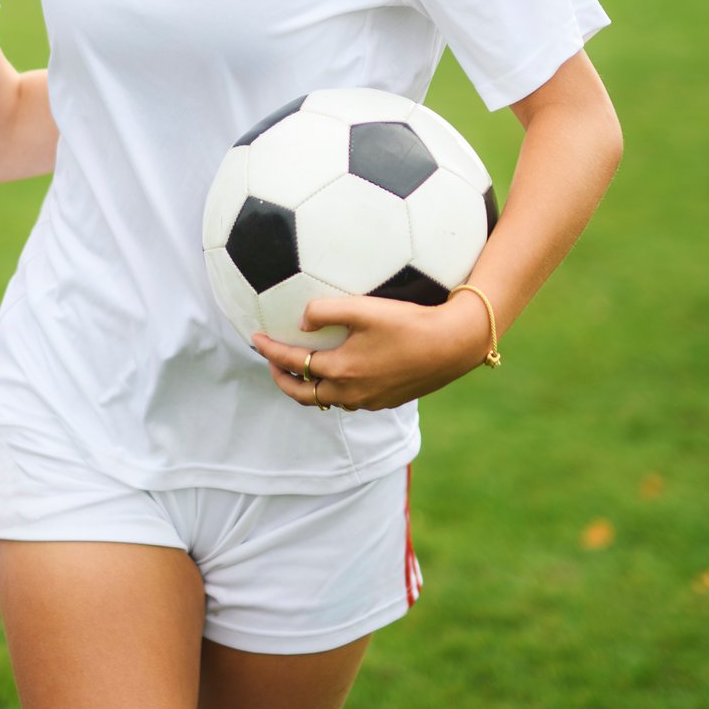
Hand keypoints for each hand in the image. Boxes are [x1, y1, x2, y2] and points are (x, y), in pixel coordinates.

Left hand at [248, 290, 493, 411]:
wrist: (453, 344)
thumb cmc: (408, 323)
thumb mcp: (363, 308)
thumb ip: (325, 311)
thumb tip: (301, 322)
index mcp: (340, 370)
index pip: (293, 363)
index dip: (269, 350)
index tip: (255, 338)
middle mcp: (351, 393)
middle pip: (303, 395)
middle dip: (282, 380)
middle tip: (272, 363)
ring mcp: (370, 400)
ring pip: (328, 401)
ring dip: (309, 387)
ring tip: (303, 369)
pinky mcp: (387, 400)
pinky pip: (351, 400)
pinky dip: (335, 389)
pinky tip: (341, 373)